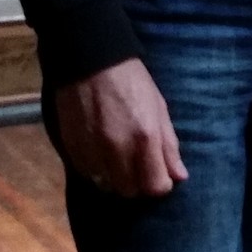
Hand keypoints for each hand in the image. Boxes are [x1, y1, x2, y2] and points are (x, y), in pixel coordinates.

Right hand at [56, 57, 187, 197]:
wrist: (90, 60)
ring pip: (106, 185)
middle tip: (138, 168)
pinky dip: (95, 169)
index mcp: (145, 138)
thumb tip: (179, 176)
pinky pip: (86, 173)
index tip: (158, 175)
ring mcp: (91, 149)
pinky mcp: (71, 147)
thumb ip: (169, 145)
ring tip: (117, 160)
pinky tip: (100, 153)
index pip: (155, 186)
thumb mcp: (159, 108)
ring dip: (115, 178)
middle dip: (137, 184)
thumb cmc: (132, 82)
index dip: (160, 184)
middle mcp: (117, 149)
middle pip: (130, 191)